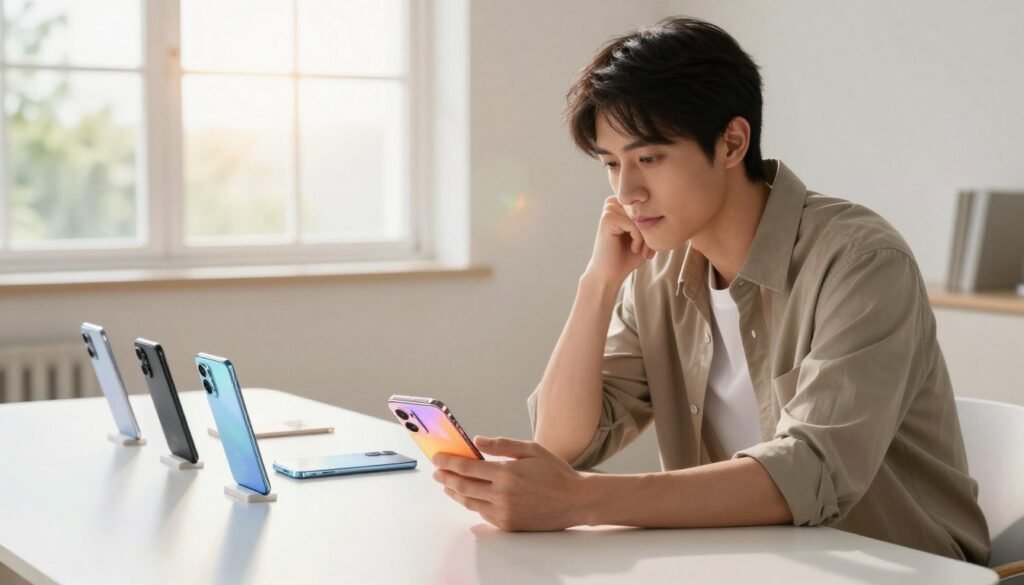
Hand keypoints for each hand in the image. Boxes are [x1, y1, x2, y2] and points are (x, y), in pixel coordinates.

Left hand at [432, 436, 587, 530]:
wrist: (575, 501)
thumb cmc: (555, 473)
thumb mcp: (532, 450)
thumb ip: (502, 445)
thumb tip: (477, 441)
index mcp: (507, 473)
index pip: (467, 467)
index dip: (448, 462)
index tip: (437, 457)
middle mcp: (502, 494)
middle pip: (463, 486)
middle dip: (446, 477)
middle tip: (436, 471)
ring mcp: (504, 512)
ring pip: (469, 502)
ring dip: (454, 492)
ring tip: (446, 484)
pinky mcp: (508, 524)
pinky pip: (482, 513)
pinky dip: (471, 503)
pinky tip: (468, 496)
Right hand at [583, 196, 654, 285]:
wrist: (610, 274)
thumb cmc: (628, 256)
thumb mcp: (647, 236)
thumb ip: (653, 220)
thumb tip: (665, 208)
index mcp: (621, 203)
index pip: (648, 205)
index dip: (654, 224)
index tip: (652, 245)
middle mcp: (613, 202)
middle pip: (644, 210)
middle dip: (651, 231)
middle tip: (648, 251)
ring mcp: (609, 210)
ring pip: (640, 217)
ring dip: (645, 236)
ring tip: (642, 251)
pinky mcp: (607, 219)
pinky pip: (633, 224)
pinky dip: (638, 239)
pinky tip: (634, 249)